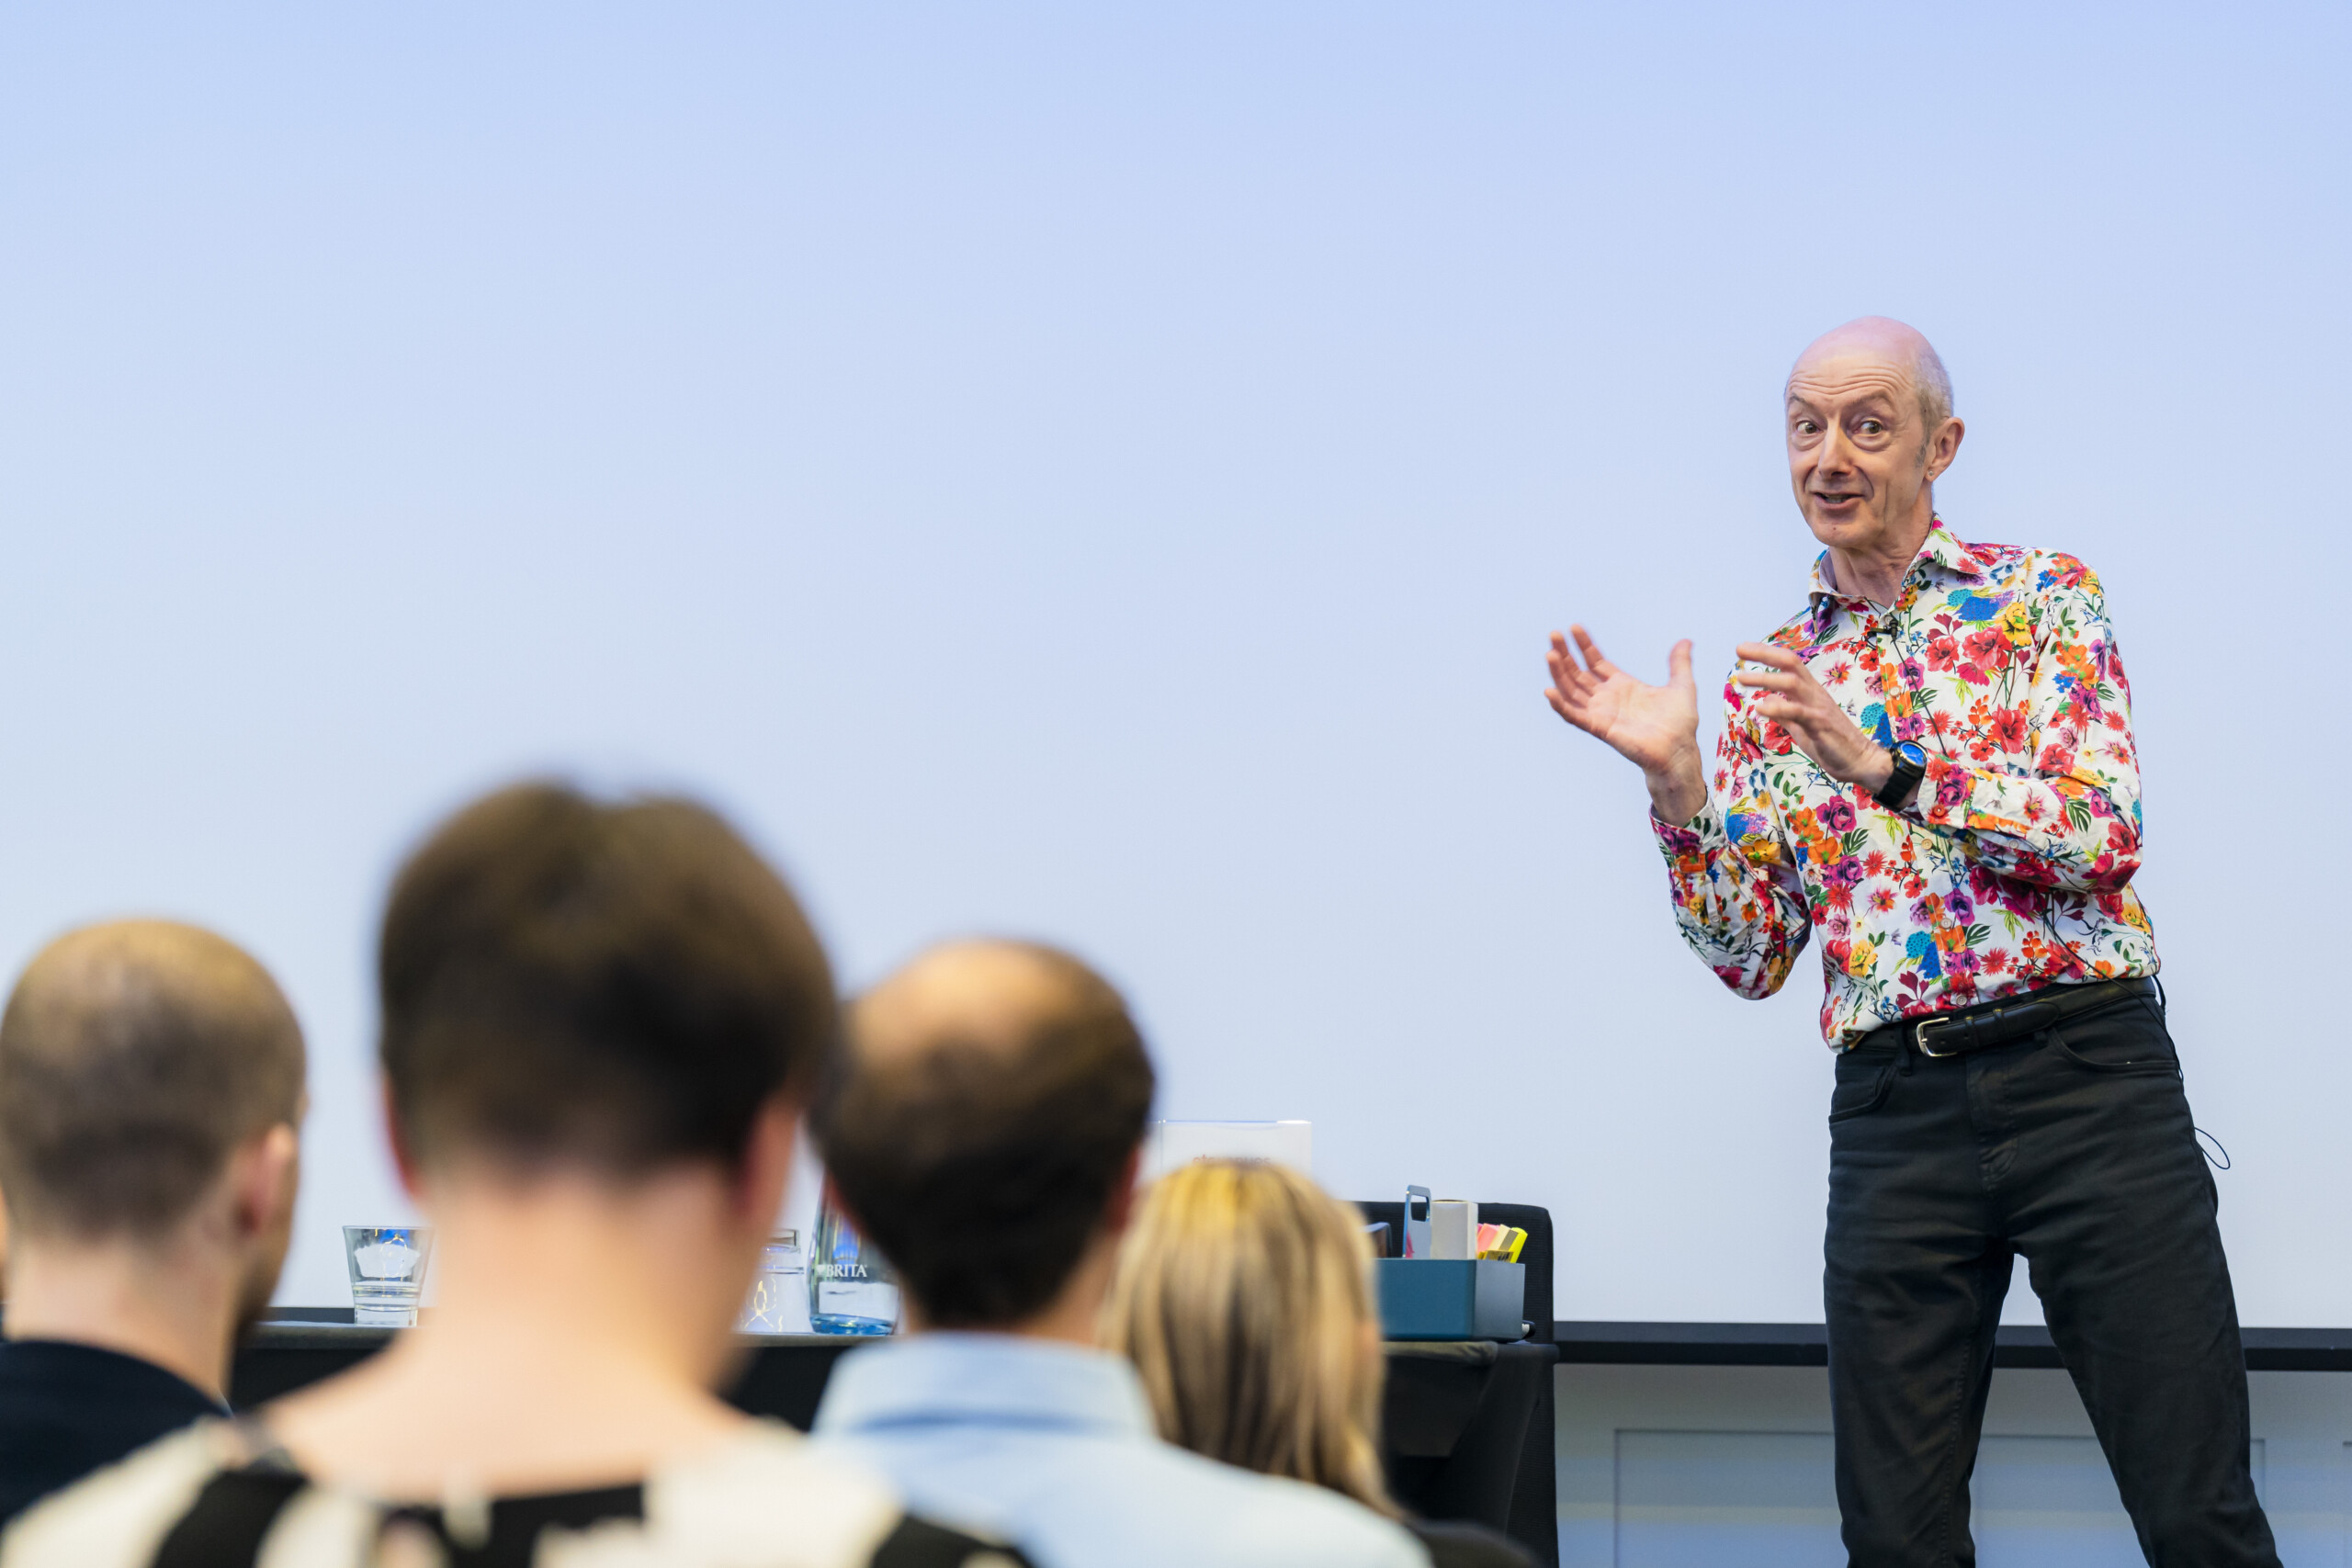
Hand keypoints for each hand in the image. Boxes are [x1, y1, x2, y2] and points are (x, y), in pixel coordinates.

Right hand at [1546, 627, 1706, 822]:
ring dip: (1558, 674)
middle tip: (1554, 634)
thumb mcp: (1682, 685)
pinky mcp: (1599, 728)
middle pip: (1578, 673)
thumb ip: (1679, 663)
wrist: (1679, 750)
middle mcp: (1607, 698)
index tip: (1574, 628)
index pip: (1595, 661)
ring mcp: (1601, 713)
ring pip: (1571, 691)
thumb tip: (1686, 641)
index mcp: (1622, 685)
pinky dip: (1560, 705)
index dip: (1584, 645)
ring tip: (1550, 654)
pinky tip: (1549, 691)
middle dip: (1565, 654)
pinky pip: (1574, 716)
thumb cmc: (1680, 724)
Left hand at [1732, 642, 1892, 792]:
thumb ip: (1784, 713)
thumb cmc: (1831, 743)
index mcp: (1809, 692)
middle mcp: (1814, 693)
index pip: (1788, 664)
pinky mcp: (1821, 724)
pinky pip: (1799, 712)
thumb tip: (1766, 699)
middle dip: (1765, 654)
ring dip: (1765, 678)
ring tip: (1741, 677)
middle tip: (1739, 649)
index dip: (1766, 654)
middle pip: (1790, 664)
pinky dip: (1779, 708)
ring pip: (1793, 683)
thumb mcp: (1800, 727)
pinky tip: (1759, 707)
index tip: (1743, 649)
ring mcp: (1819, 707)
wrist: (1860, 762)